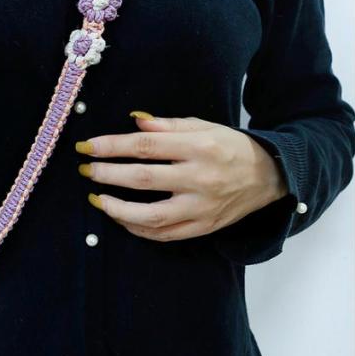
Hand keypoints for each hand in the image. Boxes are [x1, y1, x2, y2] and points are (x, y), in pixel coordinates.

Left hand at [75, 112, 289, 241]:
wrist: (268, 175)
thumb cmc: (229, 146)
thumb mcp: (202, 126)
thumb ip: (167, 124)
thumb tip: (133, 121)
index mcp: (198, 147)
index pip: (145, 145)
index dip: (111, 146)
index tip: (87, 146)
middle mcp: (200, 178)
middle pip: (143, 178)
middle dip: (107, 174)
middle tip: (86, 170)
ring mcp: (202, 207)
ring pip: (152, 215)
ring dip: (118, 209)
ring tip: (97, 199)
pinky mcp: (204, 227)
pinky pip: (166, 234)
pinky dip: (139, 228)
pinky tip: (121, 218)